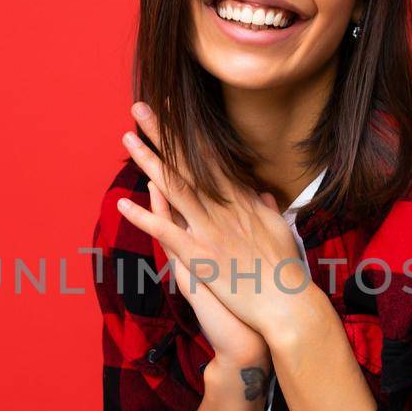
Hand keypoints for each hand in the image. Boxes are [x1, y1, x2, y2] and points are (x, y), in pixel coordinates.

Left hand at [117, 101, 319, 344]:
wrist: (288, 302)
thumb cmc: (286, 269)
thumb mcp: (279, 229)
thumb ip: (265, 208)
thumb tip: (261, 192)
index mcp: (240, 200)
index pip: (209, 156)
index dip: (188, 132)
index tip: (173, 109)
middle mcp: (223, 208)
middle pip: (187, 163)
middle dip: (163, 133)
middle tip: (139, 107)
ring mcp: (210, 230)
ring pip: (174, 188)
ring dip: (148, 161)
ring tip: (127, 138)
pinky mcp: (200, 256)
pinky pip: (166, 233)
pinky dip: (144, 218)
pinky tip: (123, 204)